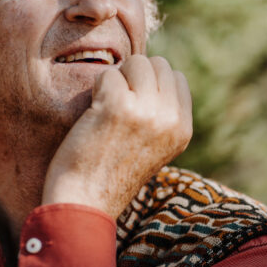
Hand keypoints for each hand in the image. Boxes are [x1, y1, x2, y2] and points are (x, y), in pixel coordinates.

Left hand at [42, 55, 191, 218]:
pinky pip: (109, 74)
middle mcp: (170, 119)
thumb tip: (152, 72)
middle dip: (133, 77)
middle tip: (116, 107)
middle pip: (158, 64)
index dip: (149, 83)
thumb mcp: (154, 148)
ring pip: (135, 63)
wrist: (84, 203)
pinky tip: (93, 113)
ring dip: (115, 80)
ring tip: (105, 110)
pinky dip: (97, 88)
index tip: (132, 107)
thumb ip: (161, 115)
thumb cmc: (109, 174)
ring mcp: (145, 112)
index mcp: (182, 130)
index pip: (176, 77)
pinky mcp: (116, 107)